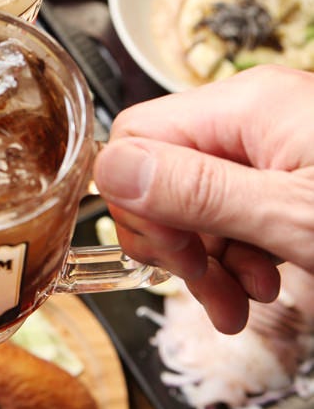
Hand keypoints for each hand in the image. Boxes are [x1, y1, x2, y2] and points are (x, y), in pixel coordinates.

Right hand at [93, 66, 313, 333]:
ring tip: (238, 300)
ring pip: (194, 194)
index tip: (169, 256)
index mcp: (246, 109)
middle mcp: (253, 115)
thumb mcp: (296, 220)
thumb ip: (199, 191)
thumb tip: (112, 168)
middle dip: (175, 238)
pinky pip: (231, 204)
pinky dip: (235, 250)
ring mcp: (274, 141)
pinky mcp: (291, 169)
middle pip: (162, 169)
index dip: (137, 202)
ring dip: (205, 255)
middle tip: (203, 289)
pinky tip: (260, 281)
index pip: (136, 138)